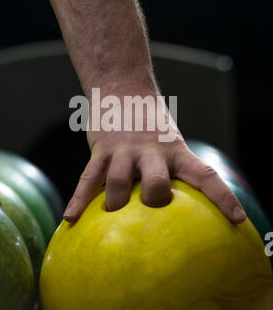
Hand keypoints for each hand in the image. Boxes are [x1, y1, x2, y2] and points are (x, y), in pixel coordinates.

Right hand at [64, 87, 245, 223]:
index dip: (223, 198)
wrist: (124, 88)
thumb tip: (176, 212)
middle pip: (157, 183)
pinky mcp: (101, 149)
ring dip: (114, 206)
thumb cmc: (151, 126)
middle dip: (154, 202)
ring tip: (111, 220)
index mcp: (176, 152)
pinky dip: (79, 199)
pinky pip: (88, 178)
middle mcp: (152, 152)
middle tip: (151, 216)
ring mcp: (124, 150)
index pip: (206, 175)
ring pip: (117, 182)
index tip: (238, 221)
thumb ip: (173, 172)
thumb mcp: (171, 143)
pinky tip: (70, 218)